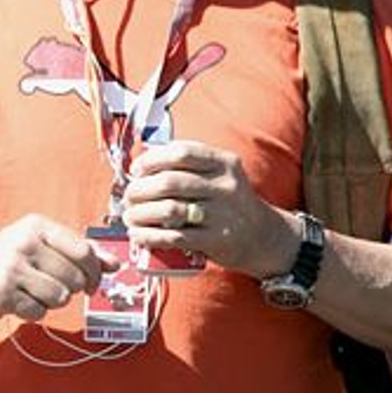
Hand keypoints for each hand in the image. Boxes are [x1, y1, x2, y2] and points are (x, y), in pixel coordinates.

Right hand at [0, 214, 108, 323]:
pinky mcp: (2, 293)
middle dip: (69, 289)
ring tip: (32, 292)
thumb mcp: (40, 246)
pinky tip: (18, 300)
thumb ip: (78, 253)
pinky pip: (39, 311)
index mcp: (36, 226)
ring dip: (51, 301)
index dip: (94, 271)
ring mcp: (11, 268)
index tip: (91, 282)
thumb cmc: (6, 260)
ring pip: (60, 297)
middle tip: (51, 286)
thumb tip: (115, 264)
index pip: (83, 249)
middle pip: (74, 277)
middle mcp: (23, 243)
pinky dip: (33, 311)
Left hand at [122, 139, 296, 278]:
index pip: (181, 152)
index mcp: (223, 162)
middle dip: (140, 189)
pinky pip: (175, 237)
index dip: (151, 160)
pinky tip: (138, 235)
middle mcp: (225, 185)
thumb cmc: (228, 202)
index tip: (136, 170)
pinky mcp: (217, 239)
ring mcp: (222, 213)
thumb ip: (189, 167)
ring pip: (169, 210)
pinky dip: (150, 236)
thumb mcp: (219, 176)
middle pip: (170, 182)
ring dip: (140, 214)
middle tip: (128, 197)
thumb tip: (140, 167)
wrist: (263, 236)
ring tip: (129, 217)